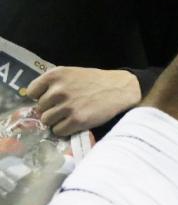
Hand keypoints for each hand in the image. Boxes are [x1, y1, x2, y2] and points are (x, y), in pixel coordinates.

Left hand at [26, 67, 140, 135]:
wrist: (120, 89)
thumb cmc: (94, 81)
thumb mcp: (72, 74)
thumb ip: (53, 84)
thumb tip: (36, 100)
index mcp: (55, 75)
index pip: (32, 92)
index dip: (41, 96)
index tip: (51, 98)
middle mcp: (58, 90)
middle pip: (40, 109)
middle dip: (51, 109)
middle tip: (66, 106)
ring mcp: (67, 106)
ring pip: (47, 121)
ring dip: (57, 120)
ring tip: (71, 114)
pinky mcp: (77, 120)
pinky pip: (58, 131)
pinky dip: (65, 129)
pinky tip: (76, 121)